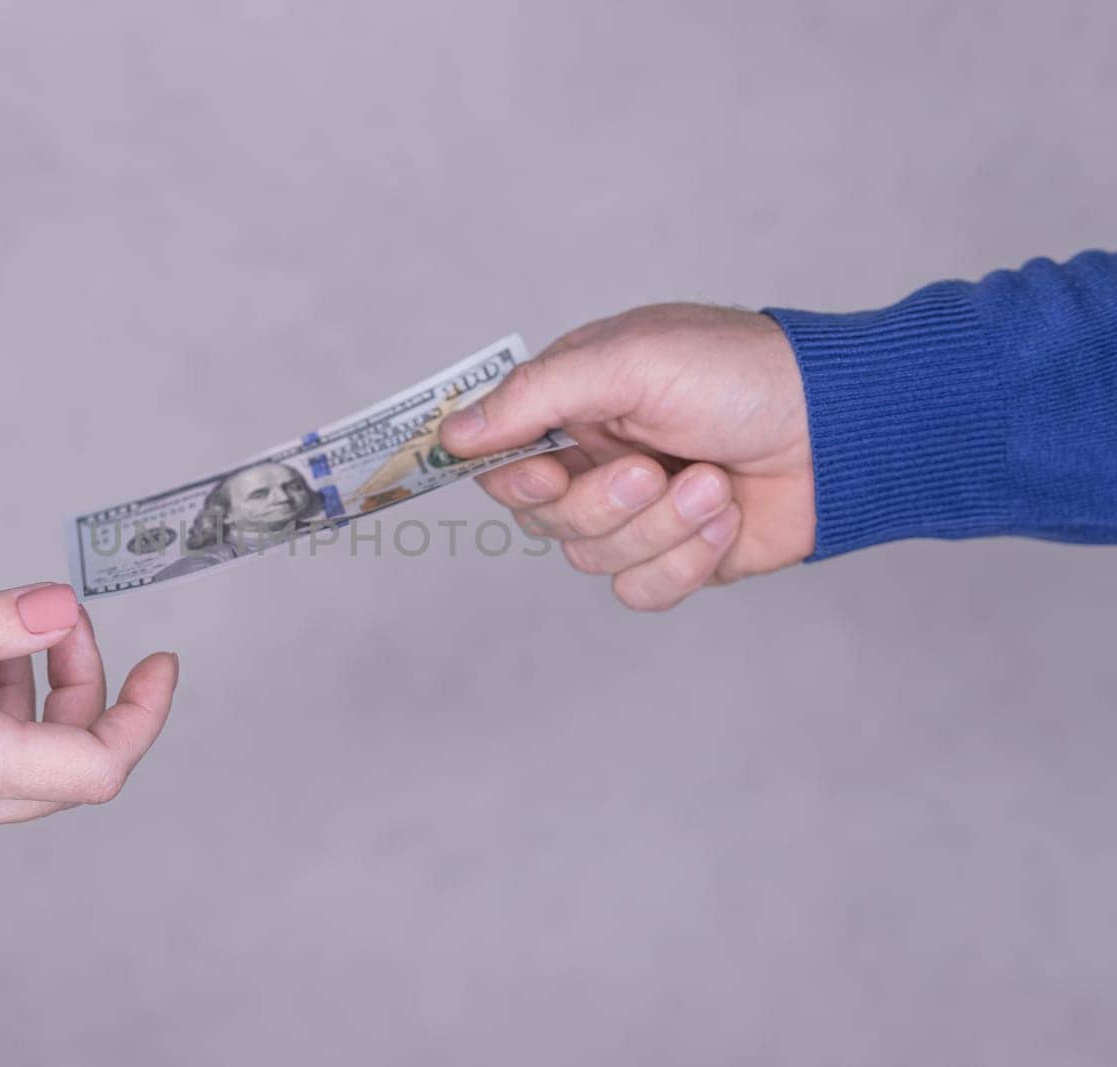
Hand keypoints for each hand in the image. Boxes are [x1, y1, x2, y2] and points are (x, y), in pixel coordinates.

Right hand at [441, 304, 815, 610]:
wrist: (843, 428)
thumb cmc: (740, 373)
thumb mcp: (627, 362)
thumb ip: (534, 397)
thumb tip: (451, 434)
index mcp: (577, 405)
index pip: (503, 459)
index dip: (514, 478)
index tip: (542, 475)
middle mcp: (599, 460)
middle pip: (545, 520)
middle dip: (602, 503)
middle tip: (651, 469)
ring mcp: (640, 513)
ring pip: (592, 559)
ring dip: (659, 525)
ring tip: (712, 484)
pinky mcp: (681, 557)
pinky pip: (642, 589)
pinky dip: (684, 560)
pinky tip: (724, 518)